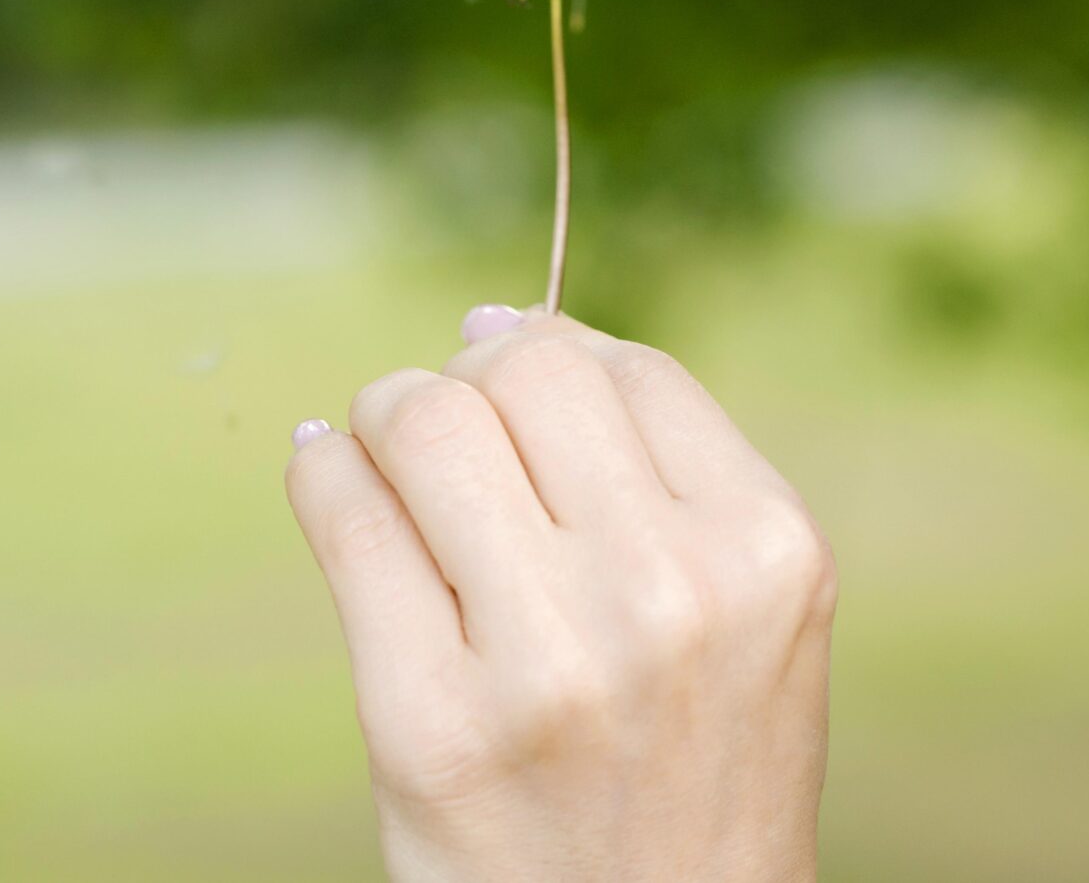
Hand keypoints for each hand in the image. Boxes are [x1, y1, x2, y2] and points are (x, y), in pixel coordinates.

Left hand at [283, 302, 836, 882]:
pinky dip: (322, 476)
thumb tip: (503, 318)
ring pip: (426, 419)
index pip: (624, 366)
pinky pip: (344, 517)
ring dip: (389, 417)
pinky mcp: (429, 725)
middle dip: (465, 377)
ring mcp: (546, 661)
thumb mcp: (745, 615)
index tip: (518, 408)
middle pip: (523, 367)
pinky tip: (331, 483)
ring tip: (392, 463)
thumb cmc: (693, 771)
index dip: (553, 363)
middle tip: (446, 437)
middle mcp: (668, 593)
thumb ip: (658, 471)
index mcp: (766, 549)